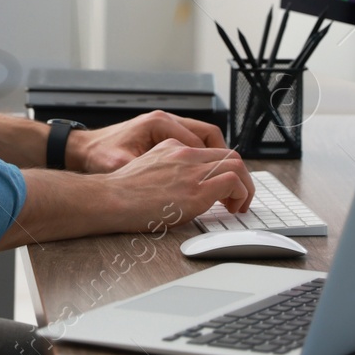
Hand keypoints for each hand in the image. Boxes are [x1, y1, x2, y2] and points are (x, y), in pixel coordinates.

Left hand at [67, 110, 227, 173]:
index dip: (218, 164)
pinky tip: (201, 179)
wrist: (82, 149)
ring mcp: (166, 127)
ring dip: (214, 160)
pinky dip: (201, 160)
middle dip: (224, 160)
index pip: (204, 140)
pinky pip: (192, 145)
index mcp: (161, 123)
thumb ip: (148, 170)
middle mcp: (166, 121)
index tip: (227, 184)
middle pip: (210, 136)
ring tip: (221, 183)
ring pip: (203, 140)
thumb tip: (170, 183)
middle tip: (234, 183)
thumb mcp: (122, 165)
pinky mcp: (162, 137)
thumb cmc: (100, 155)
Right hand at [99, 139, 253, 230]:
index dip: (224, 168)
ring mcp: (192, 171)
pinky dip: (240, 194)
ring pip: (236, 164)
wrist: (110, 198)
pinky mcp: (196, 191)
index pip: (211, 151)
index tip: (225, 187)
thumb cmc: (121, 192)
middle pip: (229, 154)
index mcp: (173, 147)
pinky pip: (233, 181)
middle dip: (241, 177)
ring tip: (238, 205)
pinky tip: (231, 207)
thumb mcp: (145, 168)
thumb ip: (166, 169)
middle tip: (237, 197)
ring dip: (244, 186)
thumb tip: (179, 187)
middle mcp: (186, 154)